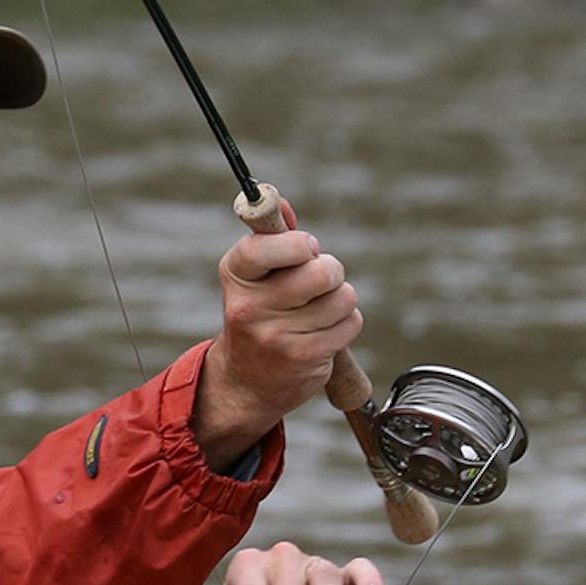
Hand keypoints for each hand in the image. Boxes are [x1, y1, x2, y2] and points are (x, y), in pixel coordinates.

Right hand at [192, 198, 361, 470]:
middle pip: (321, 272)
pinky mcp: (303, 358)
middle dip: (331, 271)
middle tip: (321, 280)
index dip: (300, 243)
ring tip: (321, 308)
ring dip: (341, 299)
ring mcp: (276, 336)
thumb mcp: (255, 276)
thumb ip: (272, 238)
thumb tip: (280, 202)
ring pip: (342, 298)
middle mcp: (250, 307)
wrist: (246, 381)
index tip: (308, 248)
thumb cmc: (259, 314)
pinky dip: (346, 323)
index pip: (266, 245)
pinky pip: (349, 323)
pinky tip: (325, 330)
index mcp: (236, 275)